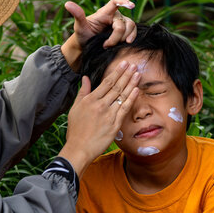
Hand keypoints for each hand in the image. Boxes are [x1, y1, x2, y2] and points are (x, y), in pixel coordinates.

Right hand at [59, 60, 140, 175]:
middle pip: (117, 86)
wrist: (79, 148)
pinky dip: (131, 99)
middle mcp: (100, 105)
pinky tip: (137, 90)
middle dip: (126, 74)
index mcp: (90, 100)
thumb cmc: (76, 130)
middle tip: (134, 65)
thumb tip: (85, 78)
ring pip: (122, 96)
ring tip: (138, 73)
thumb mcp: (75, 108)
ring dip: (131, 83)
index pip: (107, 82)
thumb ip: (82, 92)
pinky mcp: (115, 124)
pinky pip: (125, 109)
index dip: (117, 72)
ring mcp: (109, 114)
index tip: (123, 64)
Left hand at [61, 0, 136, 70]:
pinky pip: (133, 32)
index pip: (115, 1)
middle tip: (105, 45)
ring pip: (130, 26)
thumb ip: (77, 15)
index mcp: (104, 12)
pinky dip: (131, 38)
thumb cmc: (83, 35)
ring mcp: (121, 24)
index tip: (131, 6)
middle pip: (123, 22)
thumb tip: (67, 3)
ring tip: (111, 46)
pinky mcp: (125, 32)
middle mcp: (114, 16)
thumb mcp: (79, 26)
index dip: (124, 1)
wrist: (87, 47)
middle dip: (116, 36)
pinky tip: (126, 44)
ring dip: (123, 38)